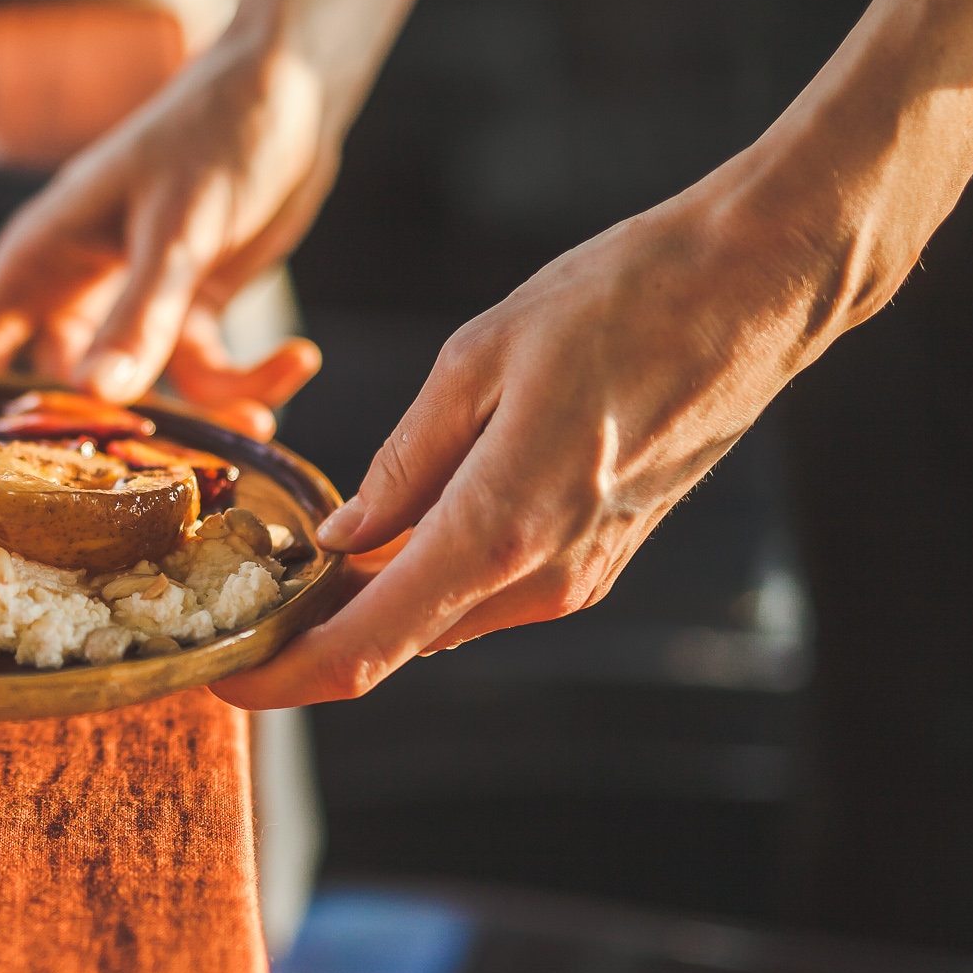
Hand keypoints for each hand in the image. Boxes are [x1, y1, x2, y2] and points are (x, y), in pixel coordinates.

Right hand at [0, 29, 327, 439]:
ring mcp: (133, 304)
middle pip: (57, 389)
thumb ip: (142, 316)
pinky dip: (249, 381)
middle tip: (133, 484)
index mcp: (39, 257)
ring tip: (251, 427)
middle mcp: (76, 288)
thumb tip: (102, 397)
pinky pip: (206, 373)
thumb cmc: (215, 130)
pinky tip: (298, 360)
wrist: (294, 90)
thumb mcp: (178, 229)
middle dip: (98, 436)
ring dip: (197, 417)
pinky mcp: (191, 311)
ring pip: (144, 392)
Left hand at [214, 0, 972, 707]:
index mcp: (498, 531)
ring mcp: (577, 579)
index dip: (279, 679)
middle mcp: (541, 579)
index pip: (362, 649)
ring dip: (366, 604)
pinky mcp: (597, 562)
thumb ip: (403, 465)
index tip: (217, 678)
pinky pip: (484, 590)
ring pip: (437, 618)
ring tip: (294, 559)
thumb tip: (338, 539)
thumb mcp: (478, 359)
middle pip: (392, 644)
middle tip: (234, 601)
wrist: (755, 293)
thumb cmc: (620, 302)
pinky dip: (423, 578)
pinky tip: (385, 533)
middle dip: (308, 637)